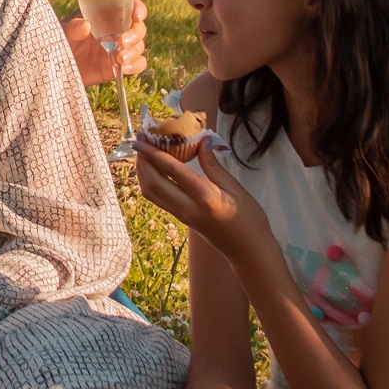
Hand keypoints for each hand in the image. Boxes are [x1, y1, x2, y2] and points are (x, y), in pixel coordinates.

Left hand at [65, 1, 146, 84]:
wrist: (56, 65)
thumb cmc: (59, 40)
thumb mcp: (63, 31)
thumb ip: (73, 27)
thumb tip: (86, 25)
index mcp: (106, 15)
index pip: (129, 6)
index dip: (138, 9)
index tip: (137, 16)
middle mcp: (116, 30)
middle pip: (138, 28)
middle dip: (134, 35)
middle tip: (121, 42)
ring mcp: (118, 48)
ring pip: (139, 47)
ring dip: (134, 52)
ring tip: (120, 59)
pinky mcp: (118, 65)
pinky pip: (136, 64)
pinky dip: (135, 66)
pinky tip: (124, 68)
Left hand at [131, 136, 259, 250]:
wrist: (248, 250)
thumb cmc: (249, 218)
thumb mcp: (236, 187)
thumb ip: (214, 165)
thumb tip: (202, 140)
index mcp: (205, 197)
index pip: (172, 171)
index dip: (153, 152)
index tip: (141, 138)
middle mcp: (188, 208)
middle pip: (153, 183)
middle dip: (142, 161)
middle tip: (139, 141)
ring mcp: (181, 216)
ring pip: (151, 193)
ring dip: (143, 172)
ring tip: (143, 152)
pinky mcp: (180, 219)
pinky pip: (157, 199)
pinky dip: (149, 182)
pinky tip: (153, 169)